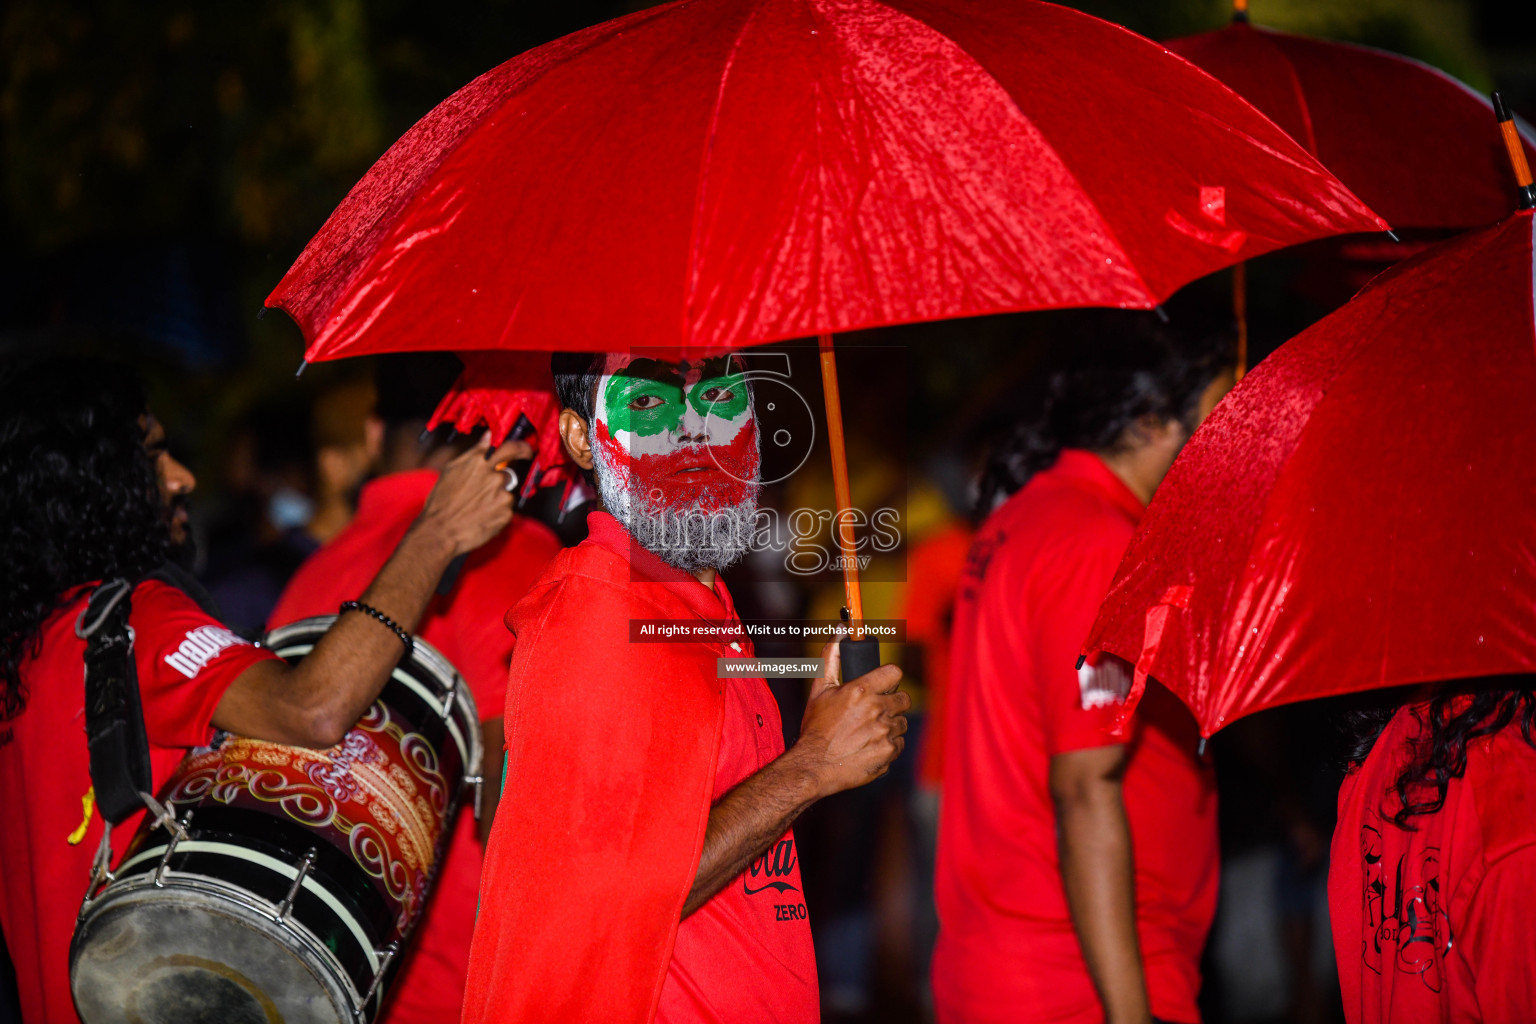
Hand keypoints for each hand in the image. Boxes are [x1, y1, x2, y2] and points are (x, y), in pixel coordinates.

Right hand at [416, 432, 519, 555]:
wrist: (440, 532)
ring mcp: (503, 497)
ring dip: (496, 499)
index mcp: (480, 462)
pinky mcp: (506, 514)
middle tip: (478, 494)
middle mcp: (495, 477)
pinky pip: (506, 510)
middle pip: (506, 475)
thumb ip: (475, 452)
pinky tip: (481, 517)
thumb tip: (489, 435)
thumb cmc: (441, 500)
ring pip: (506, 494)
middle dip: (497, 482)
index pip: (511, 448)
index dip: (522, 448)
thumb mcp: (452, 469)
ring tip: (476, 508)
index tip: (526, 450)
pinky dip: (497, 513)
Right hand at [789, 642, 909, 798]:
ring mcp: (885, 733)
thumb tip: (840, 631)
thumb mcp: (820, 689)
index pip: (894, 673)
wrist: (814, 766)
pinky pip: (898, 743)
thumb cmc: (816, 728)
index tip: (883, 685)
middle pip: (903, 699)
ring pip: (901, 722)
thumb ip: (831, 657)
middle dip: (891, 703)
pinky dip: (888, 745)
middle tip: (875, 711)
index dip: (889, 679)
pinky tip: (870, 746)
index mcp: (861, 690)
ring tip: (869, 731)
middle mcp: (876, 710)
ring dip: (890, 725)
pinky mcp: (889, 753)